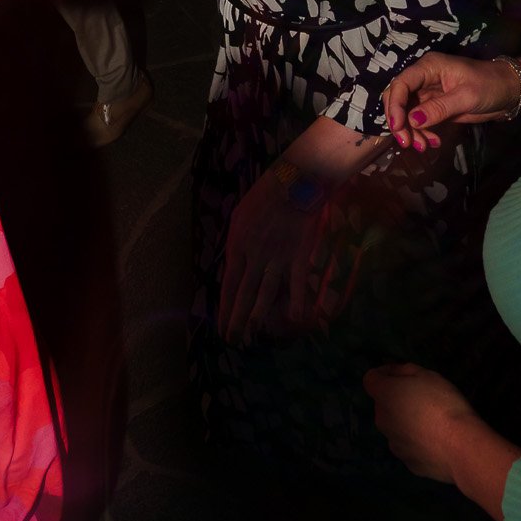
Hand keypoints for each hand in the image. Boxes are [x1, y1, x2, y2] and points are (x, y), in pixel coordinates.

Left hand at [219, 164, 333, 342]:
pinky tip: (296, 319)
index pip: (229, 284)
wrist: (294, 180)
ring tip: (251, 335)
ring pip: (266, 292)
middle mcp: (254, 255)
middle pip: (244, 293)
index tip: (222, 326)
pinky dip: (298, 301)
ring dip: (258, 316)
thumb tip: (234, 267)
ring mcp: (277, 256)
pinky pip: (297, 282)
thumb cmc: (265, 195)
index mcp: (238, 245)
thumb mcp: (240, 217)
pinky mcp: (299, 254)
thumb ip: (237, 243)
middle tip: (232, 340)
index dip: (225, 307)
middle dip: (237, 319)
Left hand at [363, 362, 478, 481]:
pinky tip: (437, 444)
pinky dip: (417, 443)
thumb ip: (405, 371)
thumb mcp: (427, 375)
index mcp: (384, 396)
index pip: (370, 379)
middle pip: (384, 405)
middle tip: (422, 400)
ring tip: (433, 425)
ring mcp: (394, 444)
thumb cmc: (443, 403)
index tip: (401, 374)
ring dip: (406, 423)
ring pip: (395, 428)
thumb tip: (394, 374)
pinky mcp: (408, 463)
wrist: (460, 447)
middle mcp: (382, 420)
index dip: (384, 374)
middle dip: (397, 400)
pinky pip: (409, 447)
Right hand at [382, 53, 517, 149]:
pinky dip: (421, 133)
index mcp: (429, 67)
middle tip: (407, 142)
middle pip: (398, 98)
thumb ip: (439, 108)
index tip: (398, 127)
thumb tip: (412, 120)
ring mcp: (428, 93)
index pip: (401, 84)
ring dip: (410, 131)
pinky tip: (432, 142)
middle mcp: (424, 78)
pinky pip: (419, 120)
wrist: (509, 91)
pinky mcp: (434, 107)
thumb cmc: (490, 85)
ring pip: (406, 112)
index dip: (395, 105)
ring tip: (424, 146)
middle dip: (400, 121)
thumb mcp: (466, 97)